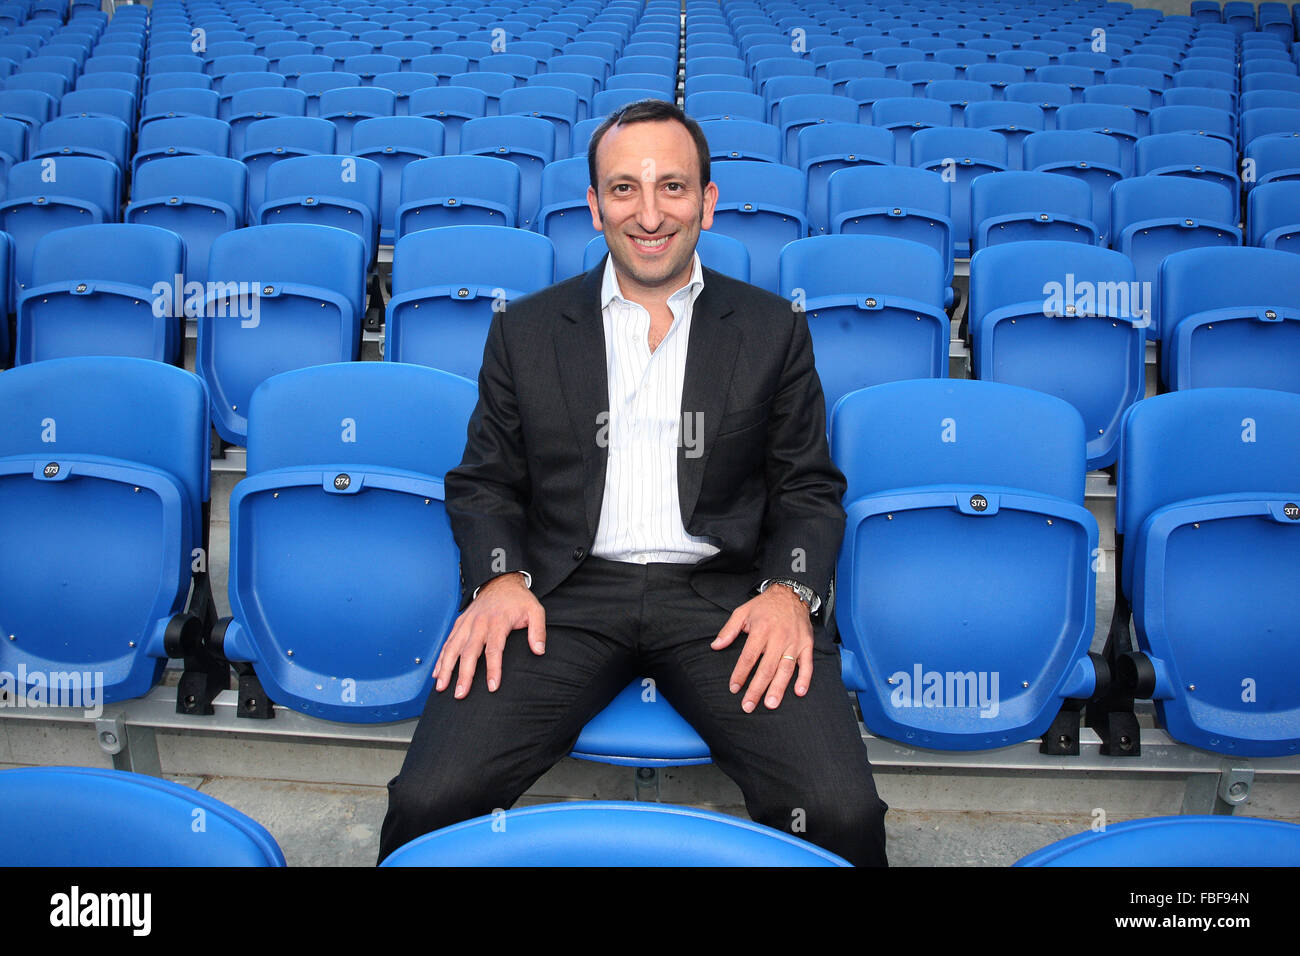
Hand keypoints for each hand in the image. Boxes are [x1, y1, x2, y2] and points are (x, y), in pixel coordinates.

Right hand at [433, 572, 545, 698]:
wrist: (501, 581)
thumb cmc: (518, 600)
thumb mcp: (535, 611)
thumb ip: (538, 631)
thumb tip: (539, 650)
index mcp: (498, 622)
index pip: (494, 649)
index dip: (493, 669)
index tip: (492, 687)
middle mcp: (479, 623)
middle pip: (469, 652)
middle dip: (464, 675)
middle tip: (460, 694)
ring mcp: (467, 623)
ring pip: (453, 648)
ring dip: (446, 668)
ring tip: (441, 687)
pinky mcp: (460, 623)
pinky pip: (448, 642)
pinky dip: (441, 658)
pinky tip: (437, 673)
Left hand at [711, 586, 813, 712]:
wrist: (791, 593)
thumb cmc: (764, 606)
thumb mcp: (742, 612)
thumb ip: (728, 630)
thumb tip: (715, 646)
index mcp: (761, 629)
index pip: (749, 657)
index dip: (740, 674)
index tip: (734, 688)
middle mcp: (779, 637)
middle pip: (766, 668)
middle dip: (756, 689)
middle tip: (748, 706)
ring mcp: (794, 642)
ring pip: (786, 669)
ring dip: (778, 688)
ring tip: (770, 704)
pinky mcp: (807, 644)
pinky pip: (807, 664)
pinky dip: (805, 678)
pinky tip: (799, 692)